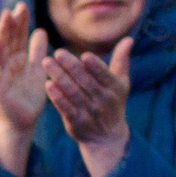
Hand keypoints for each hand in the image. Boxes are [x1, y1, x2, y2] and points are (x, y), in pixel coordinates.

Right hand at [0, 4, 49, 175]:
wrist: (23, 122)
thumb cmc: (29, 97)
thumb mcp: (37, 71)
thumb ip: (37, 52)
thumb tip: (41, 30)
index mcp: (18, 59)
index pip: (18, 37)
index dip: (20, 22)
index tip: (23, 6)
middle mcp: (7, 64)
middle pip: (9, 40)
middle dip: (12, 23)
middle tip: (16, 7)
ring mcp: (0, 74)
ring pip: (0, 50)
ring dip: (1, 33)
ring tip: (4, 17)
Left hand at [44, 35, 135, 176]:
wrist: (107, 137)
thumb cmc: (113, 103)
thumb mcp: (121, 83)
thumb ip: (121, 60)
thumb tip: (128, 39)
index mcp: (114, 88)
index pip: (104, 75)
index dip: (95, 66)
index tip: (84, 55)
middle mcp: (102, 100)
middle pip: (85, 81)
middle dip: (71, 66)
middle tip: (57, 52)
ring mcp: (89, 112)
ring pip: (73, 93)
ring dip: (59, 77)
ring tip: (47, 63)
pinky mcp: (76, 122)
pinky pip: (65, 108)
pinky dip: (57, 97)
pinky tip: (48, 85)